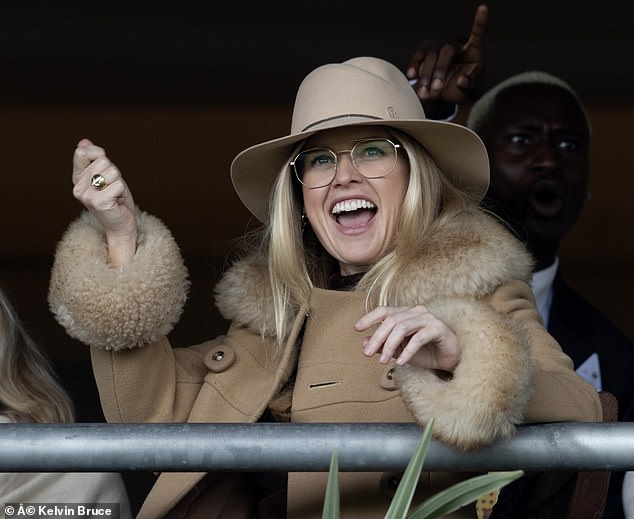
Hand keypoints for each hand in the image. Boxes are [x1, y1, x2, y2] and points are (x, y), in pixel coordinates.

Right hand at [72, 138, 136, 265]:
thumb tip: (84, 142)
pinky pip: (118, 185)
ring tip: (114, 195)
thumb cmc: (116, 199)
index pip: (82, 152)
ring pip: (112, 172)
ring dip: (119, 183)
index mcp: (77, 179)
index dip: (98, 153)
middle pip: (103, 161)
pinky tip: (117, 201)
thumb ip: (95, 160)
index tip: (104, 166)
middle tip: (112, 188)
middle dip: (114, 173)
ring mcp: (86, 196)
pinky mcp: (98, 202)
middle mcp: (78, 187)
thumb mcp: (106, 176)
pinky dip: (122, 191)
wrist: (121, 225)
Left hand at [355, 305, 460, 371]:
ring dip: (389, 345)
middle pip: (391, 320)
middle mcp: (416, 312)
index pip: (384, 311)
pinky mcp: (438, 328)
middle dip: (377, 337)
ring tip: (382, 361)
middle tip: (367, 353)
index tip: (357, 328)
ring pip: (402, 327)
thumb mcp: (400, 351)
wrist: (451, 359)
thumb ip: (383, 346)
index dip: (369, 318)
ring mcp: (427, 318)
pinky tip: (400, 362)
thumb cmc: (426, 352)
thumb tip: (364, 344)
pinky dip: (407, 351)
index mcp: (405, 313)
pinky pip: (418, 338)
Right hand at [406, 4, 486, 103]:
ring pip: (430, 56)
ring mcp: (438, 47)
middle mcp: (454, 45)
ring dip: (426, 76)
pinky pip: (417, 57)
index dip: (480, 22)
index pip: (477, 34)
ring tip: (425, 93)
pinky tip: (412, 76)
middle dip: (440, 71)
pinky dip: (414, 67)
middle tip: (437, 89)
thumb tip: (462, 80)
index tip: (483, 9)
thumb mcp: (468, 92)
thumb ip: (468, 86)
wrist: (443, 94)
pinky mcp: (423, 53)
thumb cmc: (459, 89)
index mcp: (472, 51)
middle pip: (447, 50)